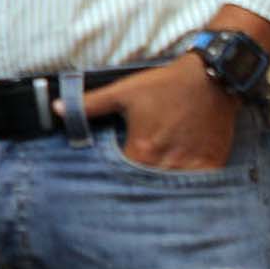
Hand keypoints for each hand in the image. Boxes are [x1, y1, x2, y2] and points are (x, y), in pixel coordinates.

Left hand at [56, 60, 237, 171]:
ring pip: (171, 189)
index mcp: (142, 151)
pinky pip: (197, 185)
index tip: (112, 182)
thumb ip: (89, 105)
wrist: (212, 79)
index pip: (122, 180)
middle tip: (132, 190)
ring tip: (154, 189)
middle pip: (147, 187)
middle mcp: (167, 164)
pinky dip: (187, 186)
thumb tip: (57, 108)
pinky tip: (179, 182)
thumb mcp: (123, 92)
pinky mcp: (212, 164)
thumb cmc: (165, 85)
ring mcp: (192, 167)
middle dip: (138, 188)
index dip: (115, 181)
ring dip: (162, 189)